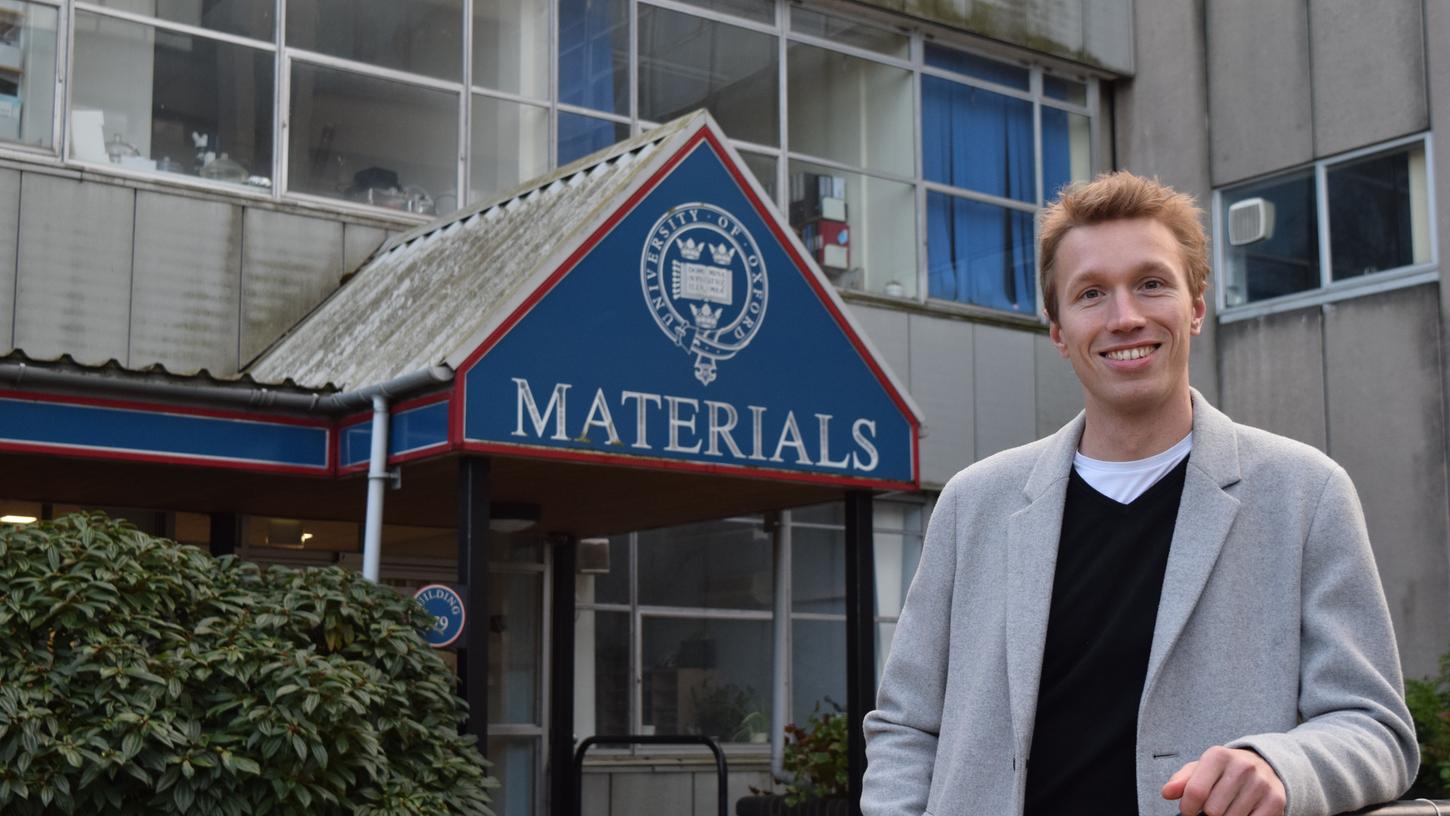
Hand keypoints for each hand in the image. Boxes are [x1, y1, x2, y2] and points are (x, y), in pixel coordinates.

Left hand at [1160, 746, 1285, 815]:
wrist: (1264, 766)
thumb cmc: (1224, 771)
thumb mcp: (1200, 769)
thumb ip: (1181, 781)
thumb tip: (1166, 793)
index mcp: (1218, 756)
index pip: (1195, 792)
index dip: (1187, 808)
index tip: (1188, 811)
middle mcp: (1242, 766)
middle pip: (1213, 810)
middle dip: (1207, 815)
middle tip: (1211, 810)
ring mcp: (1261, 783)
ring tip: (1226, 809)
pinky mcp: (1276, 800)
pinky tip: (1242, 812)